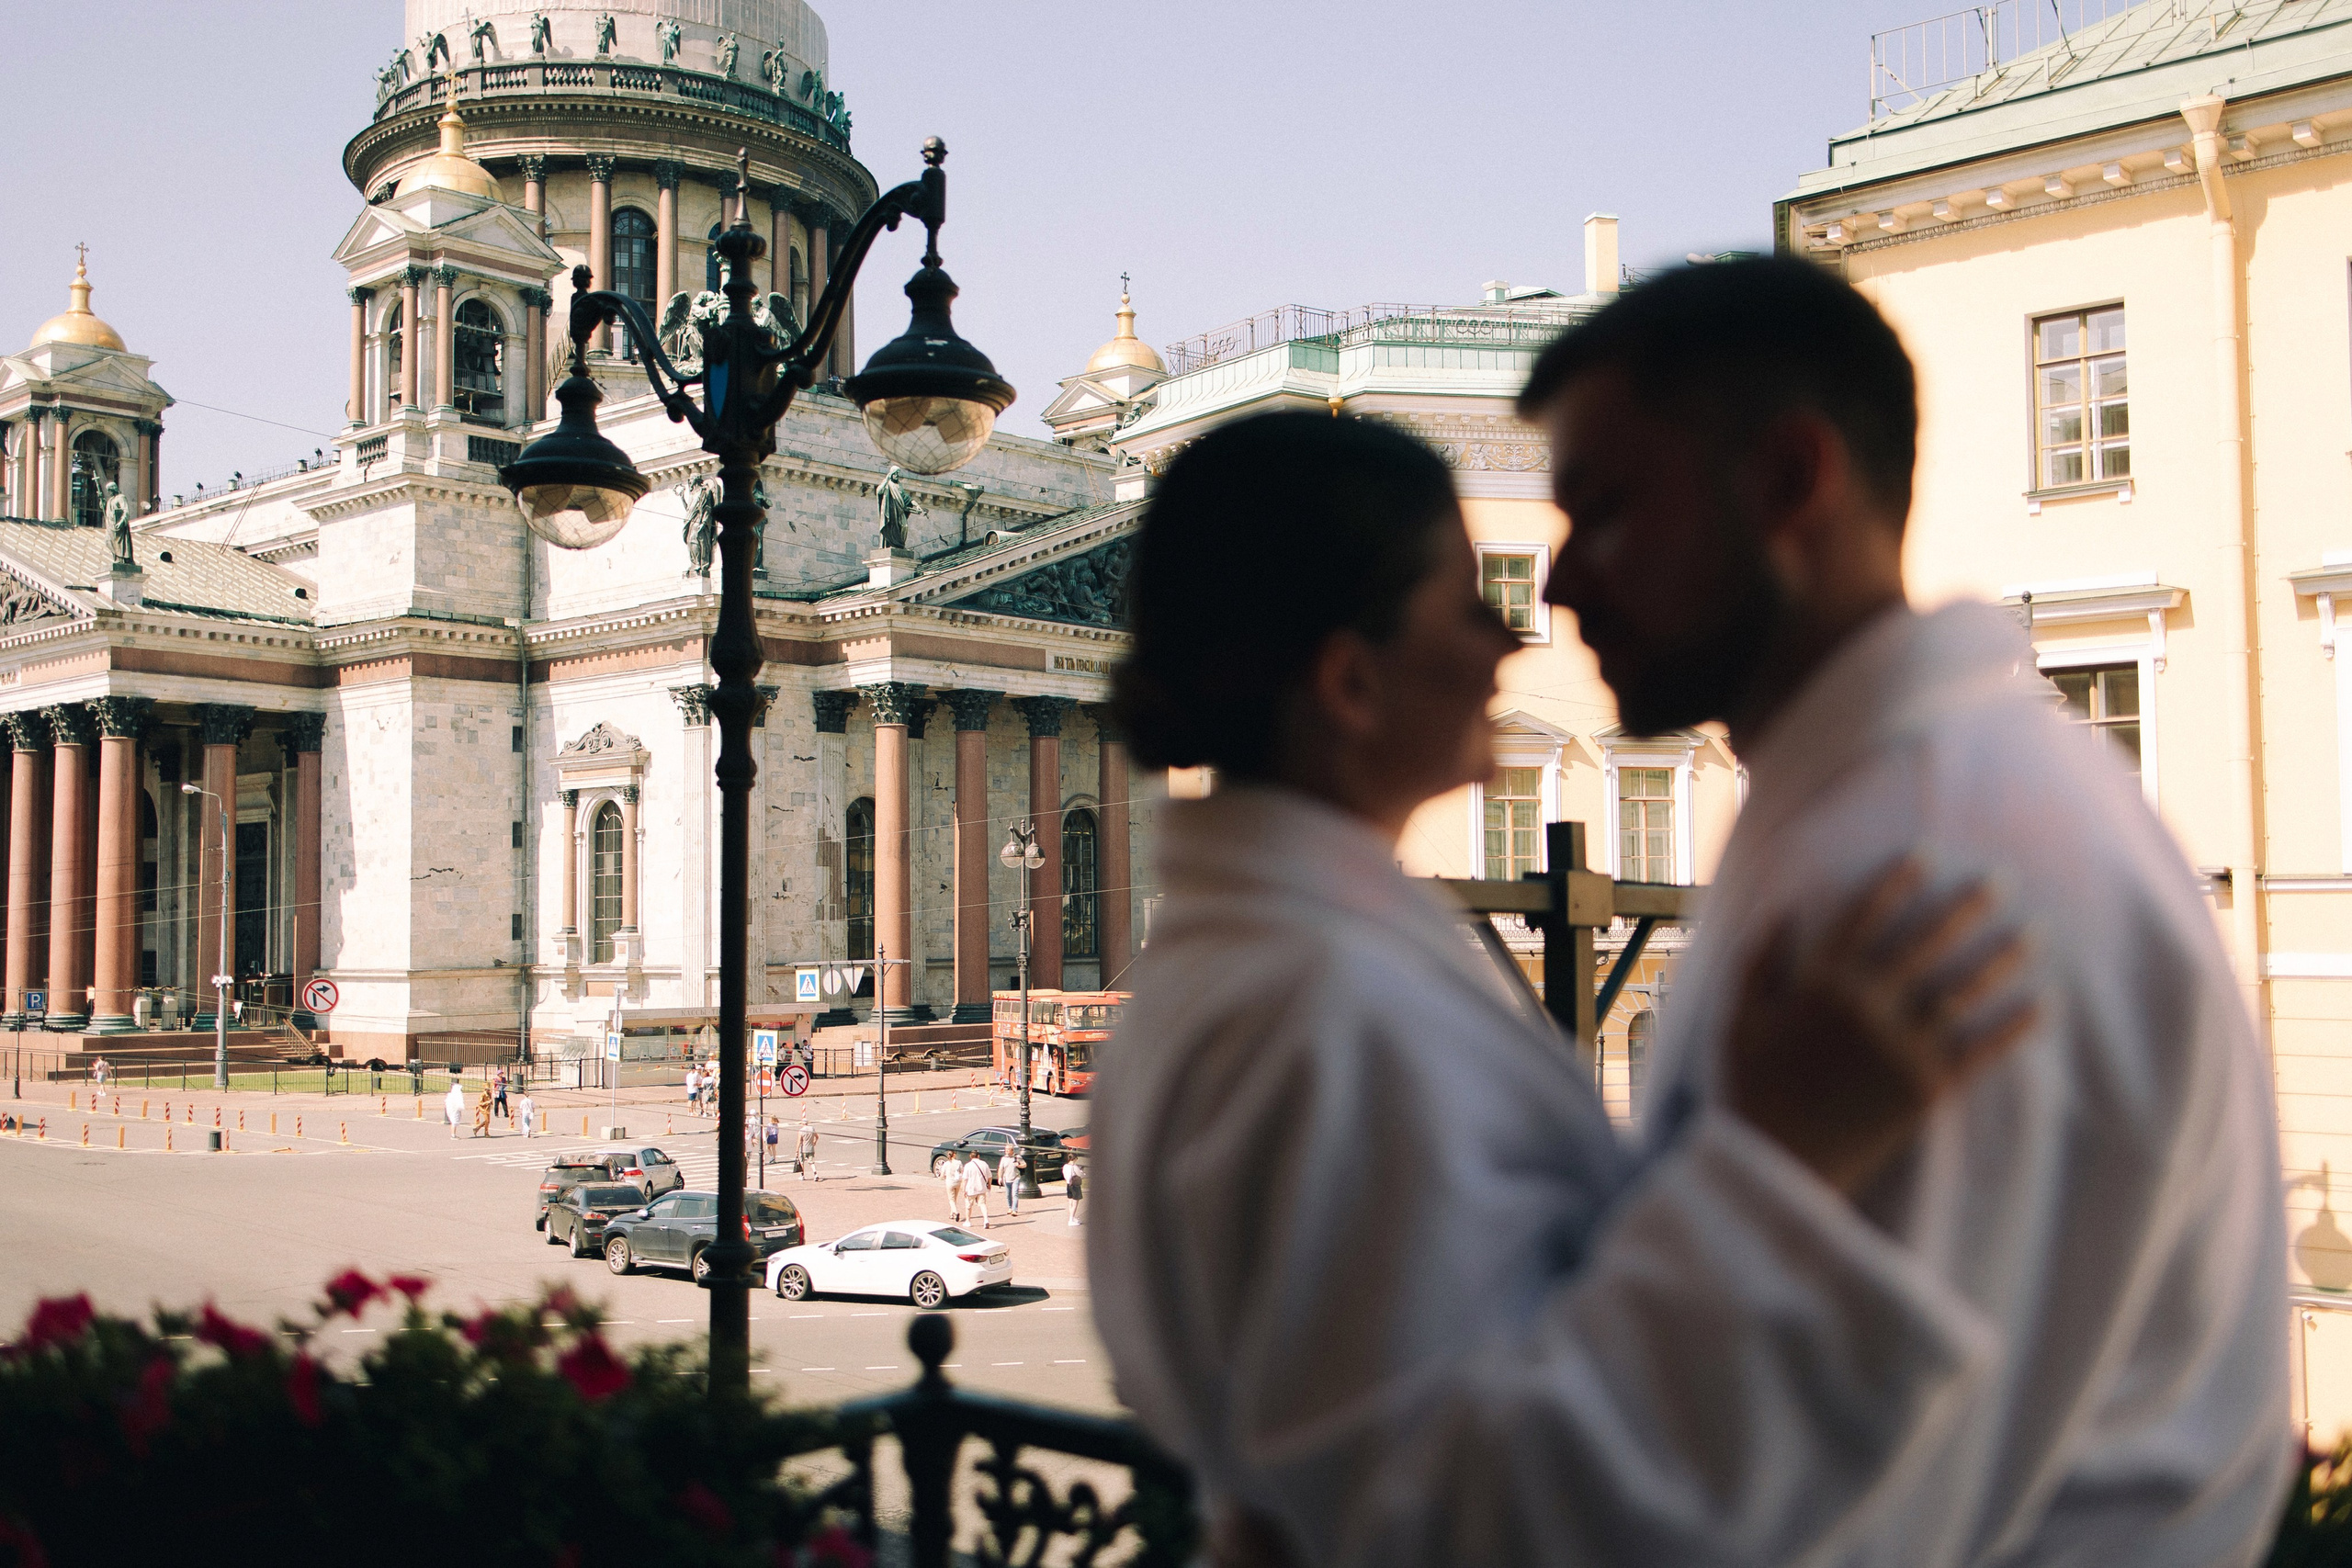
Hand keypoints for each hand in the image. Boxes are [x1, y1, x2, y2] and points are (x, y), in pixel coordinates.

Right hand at [1724, 857, 2038, 1196]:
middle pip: (1925, 942)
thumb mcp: (1739, 1019)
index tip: (1925, 855)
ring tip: (2034, 932)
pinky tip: (2042, 1004)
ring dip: (2001, 957)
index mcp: (1820, 983)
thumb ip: (1760, 962)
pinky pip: (1979, 1050)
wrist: (1777, 1167)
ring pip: (1961, 989)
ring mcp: (1901, 1045)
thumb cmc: (1752, 1089)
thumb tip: (1784, 912)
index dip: (1895, 883)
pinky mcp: (1927, 1087)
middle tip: (2000, 879)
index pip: (1864, 917)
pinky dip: (2013, 1027)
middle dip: (1964, 907)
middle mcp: (1866, 1005)